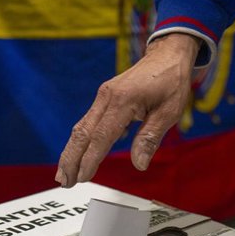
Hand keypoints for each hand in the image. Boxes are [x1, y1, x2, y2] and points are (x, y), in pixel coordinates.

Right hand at [55, 33, 199, 187]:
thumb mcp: (169, 111)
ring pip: (81, 128)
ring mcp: (103, 96)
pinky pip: (88, 122)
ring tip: (64, 174)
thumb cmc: (171, 80)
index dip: (90, 159)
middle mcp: (107, 97)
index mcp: (123, 100)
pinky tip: (77, 156)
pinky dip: (80, 141)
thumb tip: (139, 164)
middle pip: (82, 133)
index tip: (83, 177)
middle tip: (63, 182)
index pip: (101, 136)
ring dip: (71, 152)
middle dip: (70, 159)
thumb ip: (150, 138)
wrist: (167, 53)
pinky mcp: (104, 97)